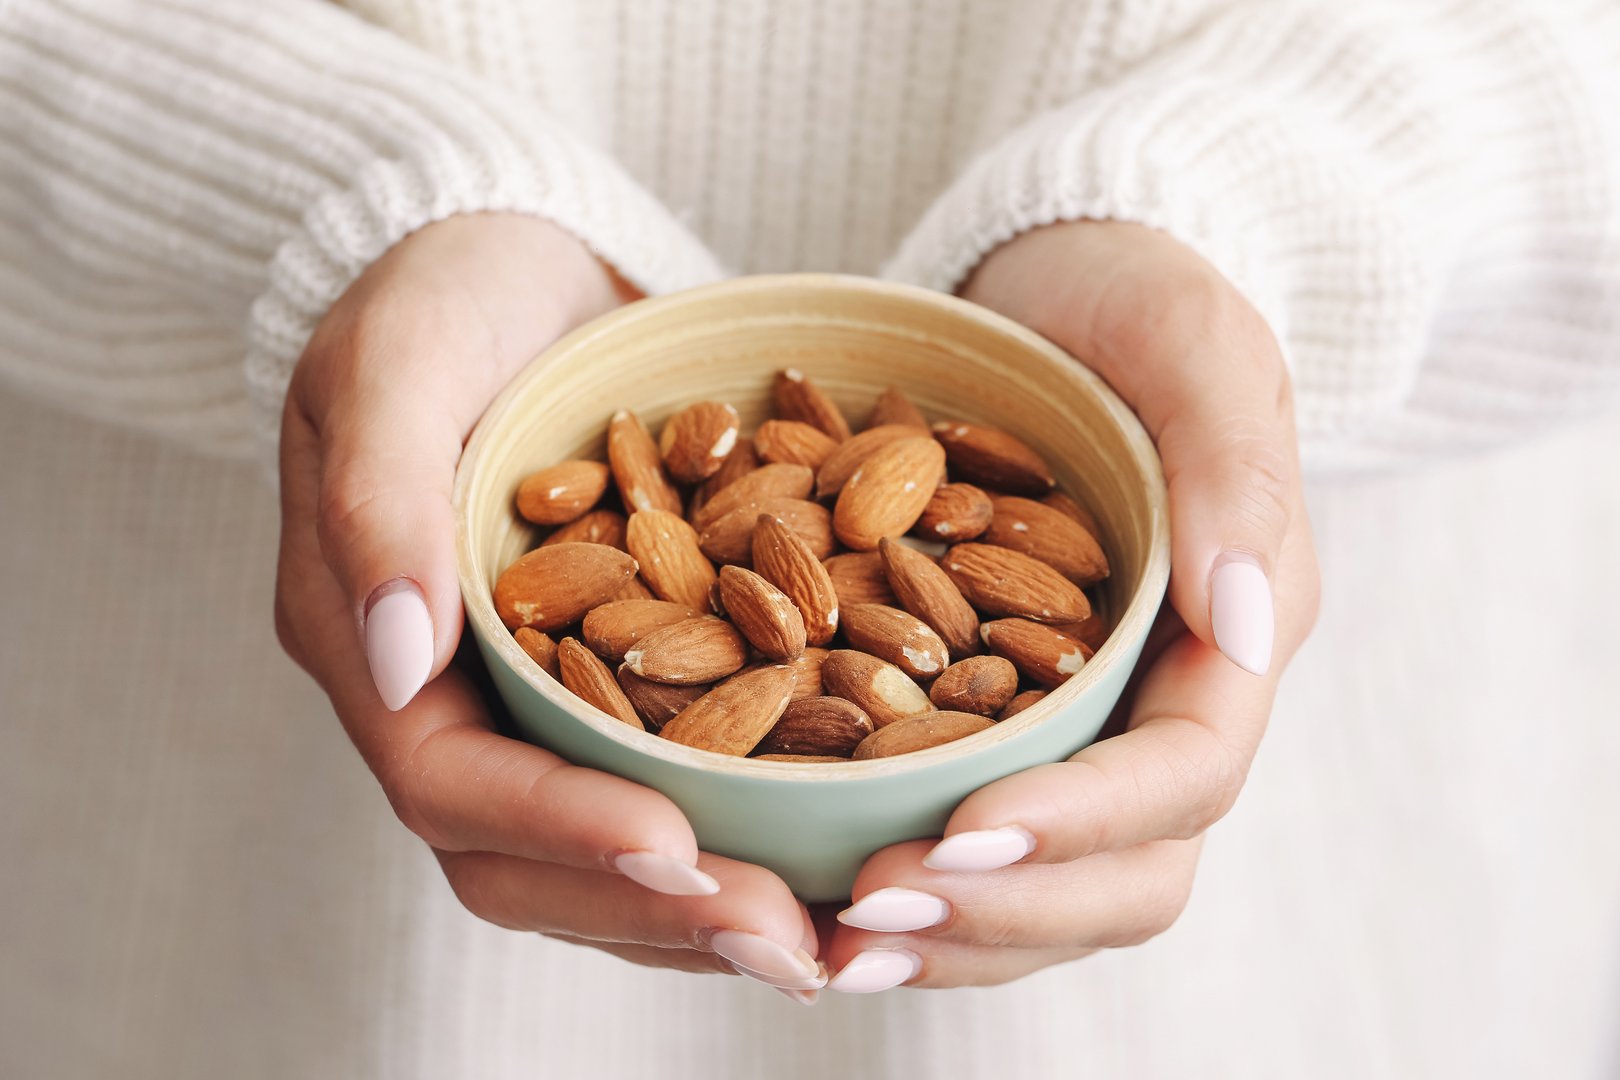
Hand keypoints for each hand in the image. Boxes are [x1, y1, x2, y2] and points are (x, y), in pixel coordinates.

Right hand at [274, 214, 825, 994]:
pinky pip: (654, 791)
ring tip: (822, 938)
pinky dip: (729, 841)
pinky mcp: (598, 683)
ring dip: (700, 910)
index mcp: (363, 634)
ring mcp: (517, 699)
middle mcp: (436, 694)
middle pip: (523, 857)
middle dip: (650, 910)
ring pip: (592, 856)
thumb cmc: (446, 289)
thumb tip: (394, 656)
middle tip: (787, 940)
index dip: (557, 829)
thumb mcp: (398, 354)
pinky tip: (819, 863)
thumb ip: (378, 493)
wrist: (519, 267)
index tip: (682, 851)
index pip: (448, 779)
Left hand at [817, 220, 1320, 991]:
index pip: (1183, 776)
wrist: (1056, 288)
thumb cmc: (1132, 297)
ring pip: (1049, 890)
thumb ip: (1232, 464)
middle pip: (1125, 875)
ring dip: (950, 936)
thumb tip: (1245, 622)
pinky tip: (817, 903)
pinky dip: (913, 890)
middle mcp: (1163, 708)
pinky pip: (974, 843)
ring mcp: (1084, 729)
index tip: (959, 832)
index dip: (1083, 824)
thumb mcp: (1189, 339)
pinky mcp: (1005, 726)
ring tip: (830, 947)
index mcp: (1229, 638)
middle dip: (1005, 910)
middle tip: (869, 916)